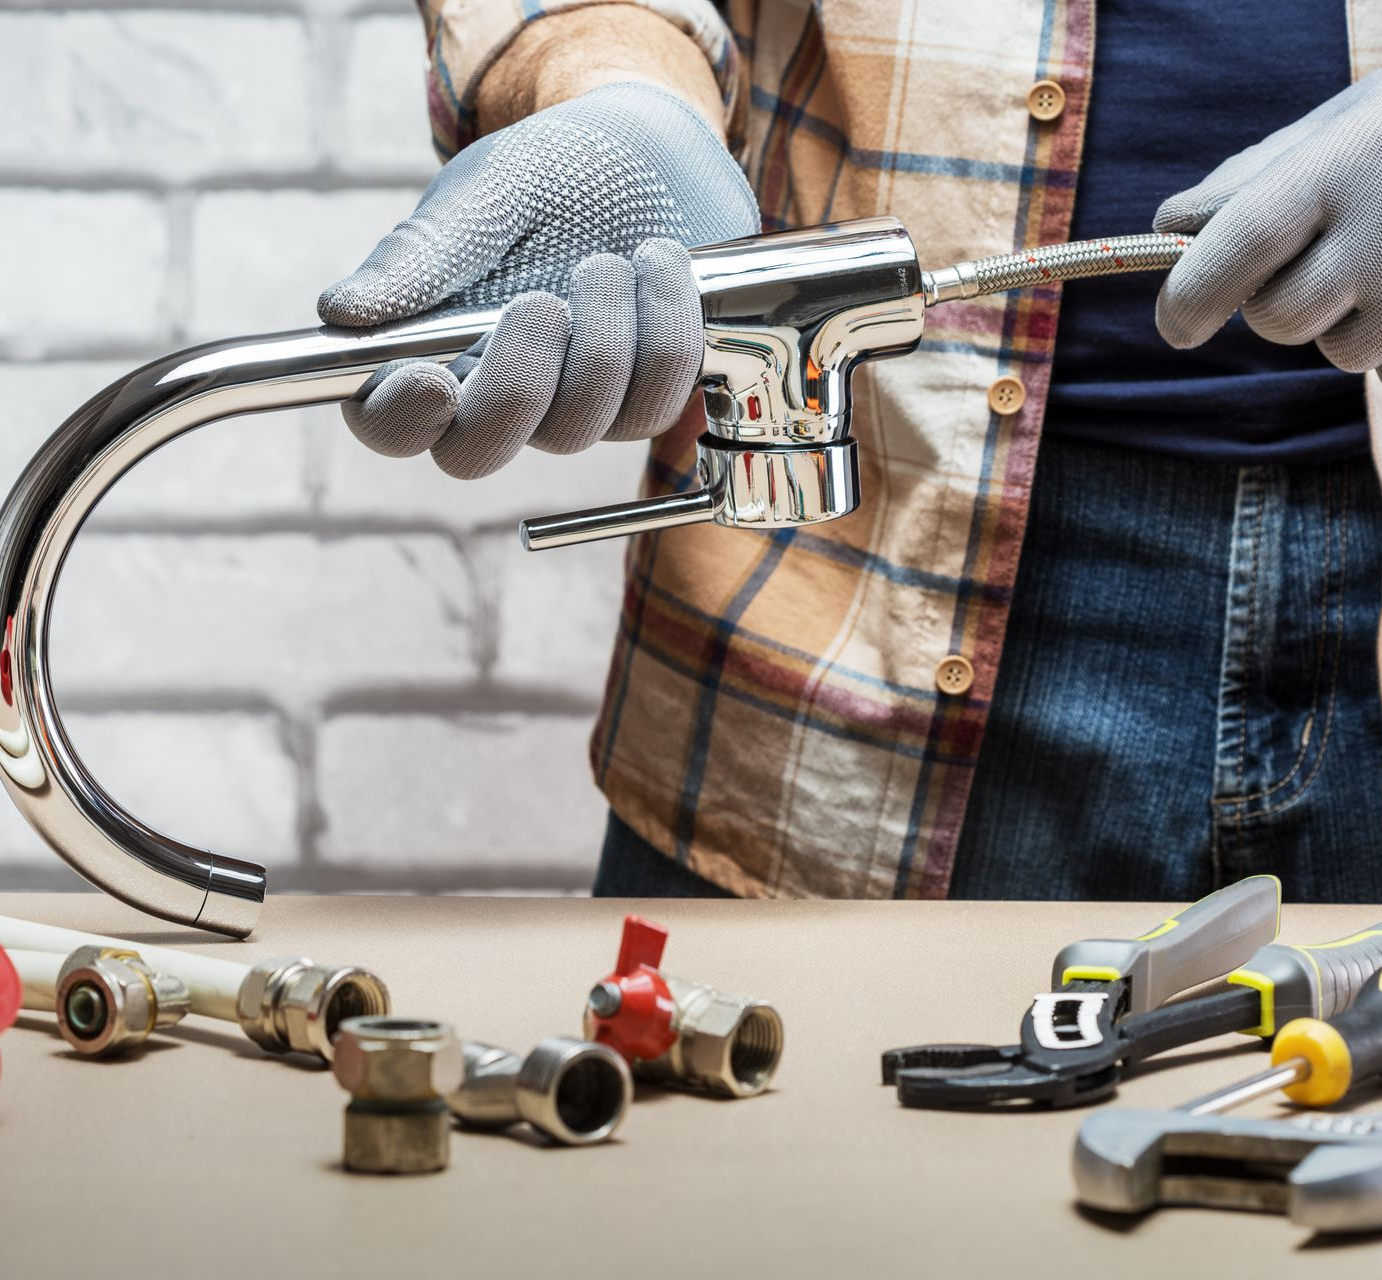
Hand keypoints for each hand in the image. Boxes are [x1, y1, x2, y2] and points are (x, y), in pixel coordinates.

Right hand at [318, 81, 758, 478]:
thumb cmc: (551, 174)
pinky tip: (659, 268)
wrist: (652, 155)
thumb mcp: (486, 194)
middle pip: (476, 453)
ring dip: (602, 338)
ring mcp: (568, 407)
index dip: (401, 419)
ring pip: (575, 429)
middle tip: (544, 303)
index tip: (432, 379)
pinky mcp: (639, 400)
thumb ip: (421, 254)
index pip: (387, 423)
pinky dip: (663, 332)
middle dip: (517, 384)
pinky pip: (652, 404)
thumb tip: (340, 310)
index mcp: (426, 348)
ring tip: (612, 260)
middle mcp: (491, 393)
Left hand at [1154, 71, 1381, 373]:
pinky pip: (1381, 355)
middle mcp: (1379, 232)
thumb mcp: (1335, 126)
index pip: (1233, 252)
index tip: (1177, 327)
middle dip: (1274, 302)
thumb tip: (1172, 226)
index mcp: (1331, 170)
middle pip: (1277, 319)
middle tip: (1309, 256)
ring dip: (1337, 319)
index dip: (1189, 300)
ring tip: (1379, 254)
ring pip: (1334, 350)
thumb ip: (1250, 178)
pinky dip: (1380, 327)